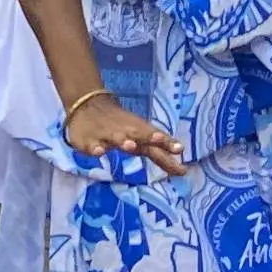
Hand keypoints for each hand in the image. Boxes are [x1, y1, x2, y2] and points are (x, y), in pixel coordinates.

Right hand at [64, 90, 188, 175]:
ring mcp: (108, 136)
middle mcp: (127, 133)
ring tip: (129, 146)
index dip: (167, 144)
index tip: (180, 149)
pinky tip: (99, 152)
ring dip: (124, 141)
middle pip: (140, 134)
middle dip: (149, 137)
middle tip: (159, 139)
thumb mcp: (140, 134)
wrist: (88, 105)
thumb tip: (183, 165)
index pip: (156, 139)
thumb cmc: (121, 125)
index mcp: (139, 132)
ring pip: (117, 138)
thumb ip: (159, 149)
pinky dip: (95, 148)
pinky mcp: (89, 141)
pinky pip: (92, 145)